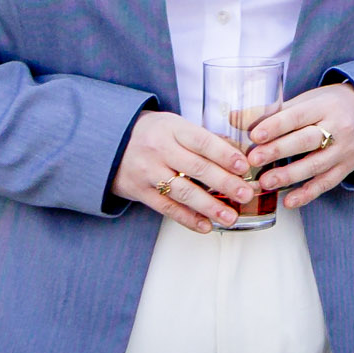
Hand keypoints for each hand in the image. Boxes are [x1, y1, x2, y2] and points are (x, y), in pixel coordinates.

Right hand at [114, 109, 259, 232]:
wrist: (106, 142)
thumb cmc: (152, 133)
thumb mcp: (175, 126)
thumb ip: (205, 139)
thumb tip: (239, 153)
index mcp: (173, 129)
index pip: (203, 142)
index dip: (225, 155)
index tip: (245, 167)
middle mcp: (160, 150)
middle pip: (197, 168)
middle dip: (225, 183)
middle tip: (246, 194)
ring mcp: (148, 172)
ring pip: (183, 192)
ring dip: (209, 206)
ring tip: (231, 217)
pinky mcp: (139, 191)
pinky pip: (166, 208)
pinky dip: (187, 219)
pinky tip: (206, 226)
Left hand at [237, 82, 353, 212]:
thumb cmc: (329, 106)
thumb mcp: (306, 101)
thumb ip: (274, 112)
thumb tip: (234, 118)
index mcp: (324, 107)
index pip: (298, 116)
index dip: (276, 126)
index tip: (254, 135)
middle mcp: (338, 128)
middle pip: (307, 140)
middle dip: (279, 150)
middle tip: (253, 160)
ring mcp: (344, 151)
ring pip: (316, 164)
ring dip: (289, 175)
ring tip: (265, 183)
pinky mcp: (346, 168)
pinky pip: (326, 183)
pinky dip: (307, 194)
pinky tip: (289, 201)